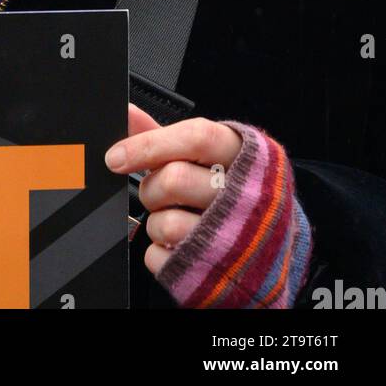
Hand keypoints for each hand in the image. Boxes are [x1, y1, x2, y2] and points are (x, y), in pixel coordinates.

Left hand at [105, 104, 242, 275]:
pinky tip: (181, 245)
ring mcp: (233, 239)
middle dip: (152, 188)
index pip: (197, 138)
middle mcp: (244, 197)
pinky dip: (159, 253)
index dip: (150, 144)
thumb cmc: (233, 194)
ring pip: (165, 224)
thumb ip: (166, 137)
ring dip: (156, 223)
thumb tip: (127, 113)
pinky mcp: (214, 272)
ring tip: (178, 219)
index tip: (115, 157)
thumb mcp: (211, 159)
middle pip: (174, 180)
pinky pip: (160, 258)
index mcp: (244, 157)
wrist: (270, 253)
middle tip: (162, 193)